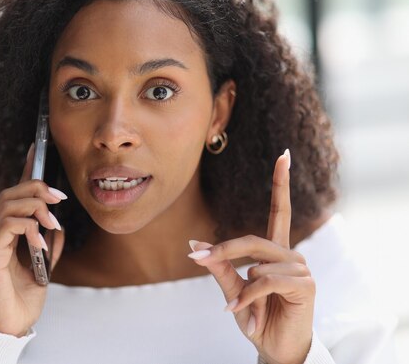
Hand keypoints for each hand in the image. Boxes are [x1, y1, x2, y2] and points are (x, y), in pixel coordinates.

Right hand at [0, 143, 65, 336]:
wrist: (11, 326)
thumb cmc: (24, 297)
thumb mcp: (45, 265)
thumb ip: (50, 243)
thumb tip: (59, 224)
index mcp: (8, 233)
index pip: (16, 194)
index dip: (26, 169)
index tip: (37, 147)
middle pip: (9, 193)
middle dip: (36, 187)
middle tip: (58, 197)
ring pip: (6, 205)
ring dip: (34, 206)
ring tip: (53, 220)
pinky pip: (7, 228)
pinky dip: (27, 227)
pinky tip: (40, 241)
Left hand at [189, 149, 313, 363]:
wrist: (274, 348)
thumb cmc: (256, 317)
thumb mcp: (233, 289)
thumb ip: (219, 266)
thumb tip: (194, 244)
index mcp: (275, 252)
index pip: (280, 210)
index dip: (280, 183)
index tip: (284, 155)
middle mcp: (291, 255)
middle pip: (252, 240)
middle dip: (223, 251)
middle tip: (196, 258)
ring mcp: (301, 269)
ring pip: (257, 265)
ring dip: (241, 290)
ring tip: (239, 309)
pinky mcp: (305, 285)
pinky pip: (264, 281)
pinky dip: (247, 298)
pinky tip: (244, 315)